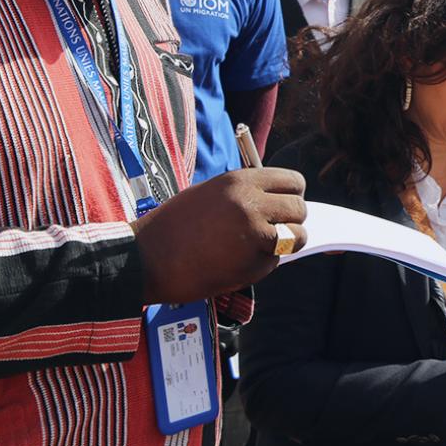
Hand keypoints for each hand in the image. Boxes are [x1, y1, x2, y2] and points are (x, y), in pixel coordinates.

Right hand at [132, 167, 306, 304]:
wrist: (146, 258)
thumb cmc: (174, 226)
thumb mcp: (210, 194)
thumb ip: (245, 194)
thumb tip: (276, 200)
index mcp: (240, 181)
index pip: (293, 181)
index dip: (292, 195)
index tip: (283, 205)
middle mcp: (251, 203)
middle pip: (299, 208)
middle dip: (292, 221)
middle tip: (274, 230)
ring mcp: (254, 233)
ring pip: (296, 236)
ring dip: (285, 244)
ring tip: (260, 247)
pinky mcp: (250, 263)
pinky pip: (274, 262)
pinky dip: (263, 264)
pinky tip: (238, 263)